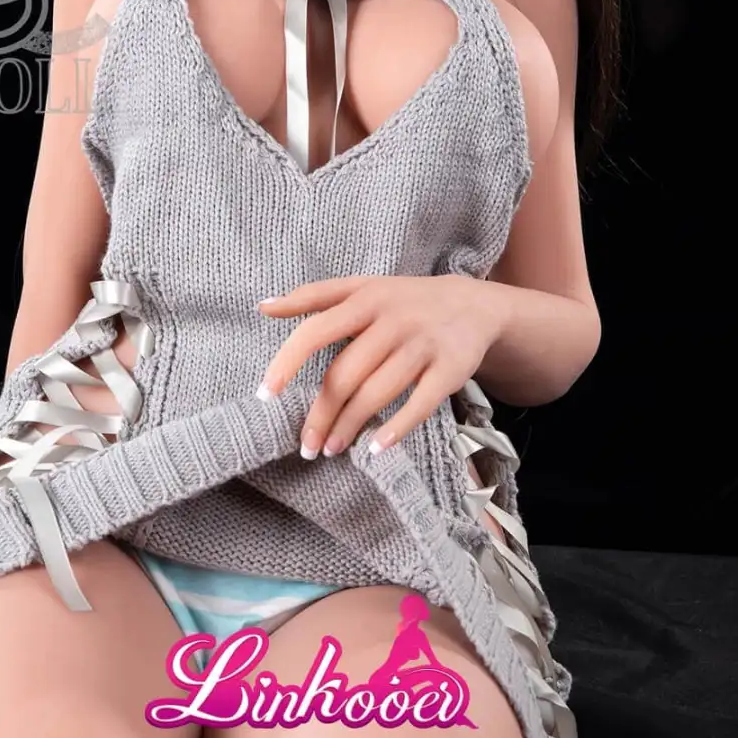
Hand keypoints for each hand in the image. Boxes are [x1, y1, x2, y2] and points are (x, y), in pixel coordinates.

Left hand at [255, 274, 504, 459]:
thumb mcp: (363, 288)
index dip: (288, 361)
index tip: (265, 394)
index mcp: (365, 298)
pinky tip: (376, 448)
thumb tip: (263, 306)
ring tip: (331, 449)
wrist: (473, 305)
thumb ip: (314, 296)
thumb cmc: (404, 301)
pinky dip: (396, 429)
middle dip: (321, 414)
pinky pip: (419, 404)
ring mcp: (423, 344)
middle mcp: (393, 319)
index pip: (317, 330)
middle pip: (345, 374)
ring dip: (349, 427)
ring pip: (377, 392)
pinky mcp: (450, 369)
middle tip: (306, 445)